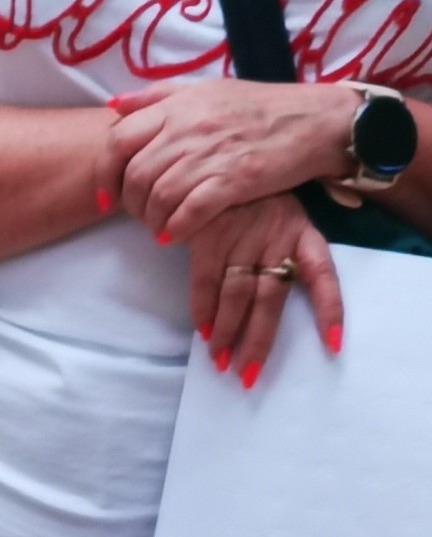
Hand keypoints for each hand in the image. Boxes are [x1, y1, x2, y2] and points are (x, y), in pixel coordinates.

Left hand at [100, 78, 352, 238]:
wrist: (314, 119)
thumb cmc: (259, 106)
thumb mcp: (206, 89)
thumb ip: (158, 97)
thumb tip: (113, 107)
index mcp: (178, 105)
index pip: (118, 139)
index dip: (105, 172)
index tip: (106, 194)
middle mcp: (188, 128)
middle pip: (135, 175)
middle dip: (130, 205)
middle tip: (140, 216)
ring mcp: (211, 154)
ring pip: (159, 197)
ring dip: (152, 221)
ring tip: (159, 228)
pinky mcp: (236, 180)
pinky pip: (191, 212)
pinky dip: (176, 228)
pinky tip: (175, 235)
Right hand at [185, 192, 342, 384]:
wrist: (212, 162)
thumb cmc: (254, 196)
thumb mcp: (282, 212)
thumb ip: (289, 246)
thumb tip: (283, 296)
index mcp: (301, 230)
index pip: (322, 274)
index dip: (329, 310)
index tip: (332, 345)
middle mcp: (274, 237)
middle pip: (270, 298)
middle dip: (258, 340)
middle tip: (247, 374)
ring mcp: (240, 236)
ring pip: (237, 294)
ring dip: (227, 332)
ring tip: (220, 361)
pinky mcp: (209, 235)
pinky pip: (205, 281)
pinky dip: (203, 310)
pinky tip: (203, 331)